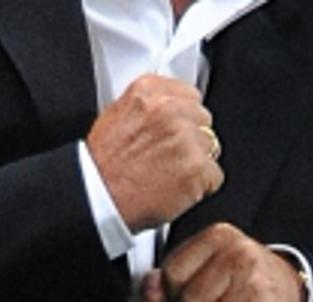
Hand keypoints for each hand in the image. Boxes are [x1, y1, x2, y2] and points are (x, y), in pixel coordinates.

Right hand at [86, 75, 223, 231]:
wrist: (98, 198)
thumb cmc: (102, 167)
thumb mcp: (116, 116)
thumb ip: (147, 106)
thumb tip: (169, 105)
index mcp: (148, 91)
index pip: (190, 96)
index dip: (183, 119)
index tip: (173, 134)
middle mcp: (169, 109)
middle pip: (204, 120)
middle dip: (192, 140)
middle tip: (168, 159)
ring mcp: (185, 138)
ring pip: (211, 148)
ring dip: (196, 164)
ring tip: (168, 176)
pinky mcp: (197, 167)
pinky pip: (215, 176)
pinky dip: (201, 188)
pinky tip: (176, 190)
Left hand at [146, 223, 304, 301]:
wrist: (290, 289)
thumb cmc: (242, 277)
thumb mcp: (204, 265)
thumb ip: (167, 277)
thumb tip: (151, 293)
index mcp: (218, 236)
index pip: (173, 274)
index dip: (176, 291)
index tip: (193, 290)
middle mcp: (239, 255)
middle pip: (189, 301)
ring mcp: (255, 283)